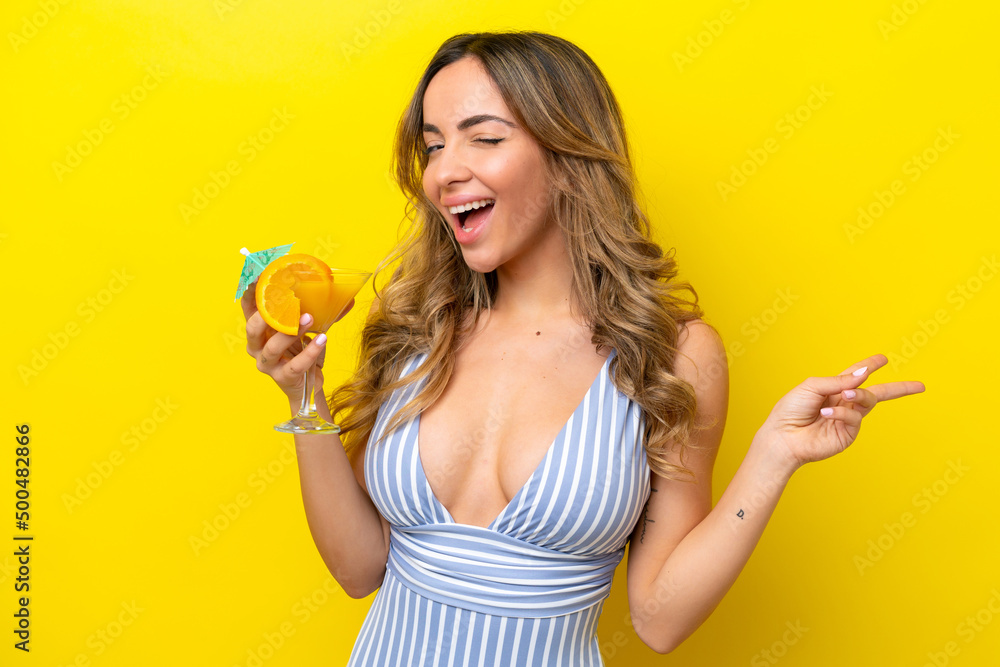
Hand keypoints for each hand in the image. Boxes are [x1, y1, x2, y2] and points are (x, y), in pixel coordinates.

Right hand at [240, 282, 354, 405]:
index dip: (251, 294)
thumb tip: (347, 297)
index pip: (248, 310)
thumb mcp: (308, 330)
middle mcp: (257, 347)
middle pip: (252, 328)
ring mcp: (268, 364)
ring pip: (273, 347)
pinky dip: (309, 352)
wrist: (309, 384)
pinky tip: (322, 339)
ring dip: (291, 331)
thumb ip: (322, 313)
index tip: (261, 276)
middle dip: (269, 314)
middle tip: (290, 300)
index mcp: (259, 330)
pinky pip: (294, 365)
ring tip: (309, 318)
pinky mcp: (282, 378)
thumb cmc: (302, 352)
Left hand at [758, 354, 925, 471]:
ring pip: (868, 401)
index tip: (883, 359)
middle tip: (920, 386)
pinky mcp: (848, 434)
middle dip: (899, 389)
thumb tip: (864, 373)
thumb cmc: (791, 410)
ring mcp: (848, 419)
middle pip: (876, 393)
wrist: (782, 437)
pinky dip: (842, 412)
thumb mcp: (812, 387)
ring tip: (845, 395)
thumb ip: (838, 381)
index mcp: (833, 389)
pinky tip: (826, 412)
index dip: (870, 366)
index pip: (856, 375)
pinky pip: (854, 417)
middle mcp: (844, 403)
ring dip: (859, 394)